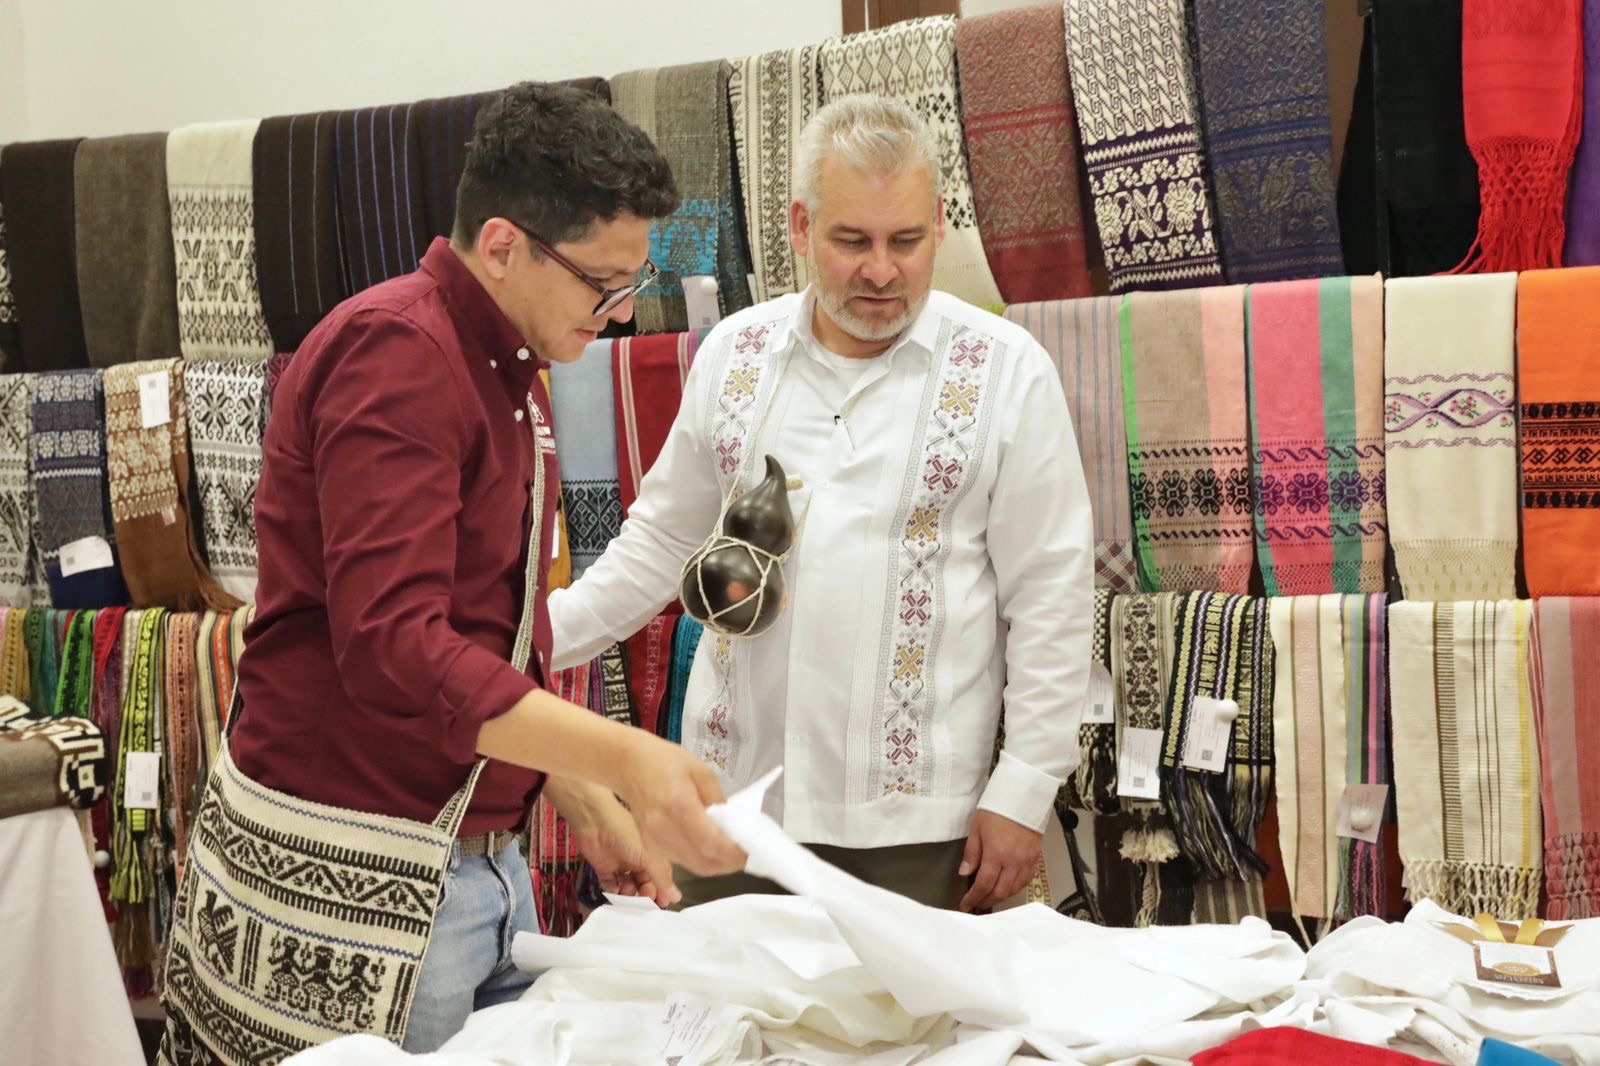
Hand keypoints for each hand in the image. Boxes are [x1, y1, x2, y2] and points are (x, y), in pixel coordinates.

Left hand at [544, 776, 678, 907]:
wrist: (595, 821)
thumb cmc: (628, 834)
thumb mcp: (649, 856)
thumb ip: (662, 877)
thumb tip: (677, 897)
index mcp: (652, 855)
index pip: (660, 877)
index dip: (662, 891)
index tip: (662, 905)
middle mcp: (638, 860)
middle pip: (644, 884)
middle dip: (644, 894)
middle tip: (642, 901)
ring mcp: (621, 864)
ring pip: (628, 886)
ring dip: (629, 894)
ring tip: (627, 894)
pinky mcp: (604, 867)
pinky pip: (610, 885)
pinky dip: (613, 892)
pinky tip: (615, 894)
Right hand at [613, 732, 746, 877]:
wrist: (626, 764)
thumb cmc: (664, 761)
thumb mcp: (700, 771)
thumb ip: (718, 800)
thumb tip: (732, 824)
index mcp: (680, 807)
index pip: (711, 845)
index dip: (734, 854)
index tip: (750, 852)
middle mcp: (665, 831)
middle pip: (704, 864)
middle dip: (729, 864)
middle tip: (744, 854)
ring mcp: (655, 842)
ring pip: (694, 867)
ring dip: (715, 864)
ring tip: (729, 850)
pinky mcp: (650, 846)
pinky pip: (681, 862)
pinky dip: (700, 860)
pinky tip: (709, 848)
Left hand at [959, 810, 1042, 912]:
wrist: (1023, 796)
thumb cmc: (998, 809)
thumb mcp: (977, 829)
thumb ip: (971, 854)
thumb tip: (965, 873)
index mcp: (996, 854)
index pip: (983, 884)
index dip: (973, 898)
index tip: (966, 904)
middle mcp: (1013, 861)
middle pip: (1000, 892)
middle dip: (987, 901)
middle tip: (977, 904)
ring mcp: (1027, 861)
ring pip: (1014, 889)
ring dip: (1001, 896)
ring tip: (990, 897)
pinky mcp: (1036, 857)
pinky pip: (1026, 880)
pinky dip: (1015, 887)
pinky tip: (1008, 886)